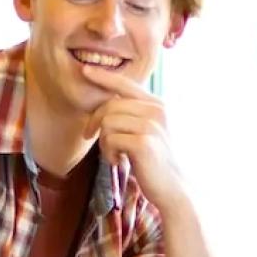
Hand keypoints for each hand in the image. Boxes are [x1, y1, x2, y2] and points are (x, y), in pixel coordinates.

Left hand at [80, 65, 187, 210]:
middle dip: (95, 123)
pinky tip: (119, 161)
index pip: (125, 84)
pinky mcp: (143, 142)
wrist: (172, 187)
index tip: (85, 70)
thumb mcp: (145, 130)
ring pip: (107, 122)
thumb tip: (103, 104)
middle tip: (92, 139)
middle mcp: (156, 110)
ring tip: (114, 154)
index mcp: (156, 104)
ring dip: (104, 142)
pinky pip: (110, 139)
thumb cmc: (153, 160)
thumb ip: (130, 114)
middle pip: (109, 105)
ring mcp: (151, 125)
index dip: (103, 76)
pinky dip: (109, 153)